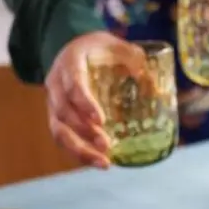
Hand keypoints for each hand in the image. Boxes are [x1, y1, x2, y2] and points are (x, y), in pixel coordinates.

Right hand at [44, 31, 151, 168]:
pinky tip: (98, 162)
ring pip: (58, 130)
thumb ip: (134, 58)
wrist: (76, 49)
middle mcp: (56, 83)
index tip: (101, 120)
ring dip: (80, 149)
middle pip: (62, 112)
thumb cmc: (98, 49)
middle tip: (106, 145)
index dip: (85, 103)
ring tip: (104, 163)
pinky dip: (79, 153)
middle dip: (84, 132)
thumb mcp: (115, 45)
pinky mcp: (57, 118)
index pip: (73, 84)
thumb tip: (154, 83)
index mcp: (70, 62)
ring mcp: (54, 102)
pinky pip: (62, 138)